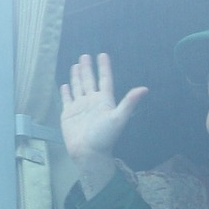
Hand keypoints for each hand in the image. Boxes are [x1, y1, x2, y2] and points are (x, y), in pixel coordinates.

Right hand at [60, 52, 145, 192]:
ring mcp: (80, 107)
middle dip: (88, 68)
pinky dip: (65, 92)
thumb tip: (145, 89)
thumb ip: (129, 103)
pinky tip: (64, 85)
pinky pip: (67, 99)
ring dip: (77, 76)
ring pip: (78, 87)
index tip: (102, 55)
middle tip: (85, 56)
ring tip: (76, 65)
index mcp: (104, 101)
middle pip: (90, 80)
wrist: (88, 153)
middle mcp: (92, 101)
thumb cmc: (104, 137)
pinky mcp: (68, 114)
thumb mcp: (118, 118)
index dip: (104, 67)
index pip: (104, 80)